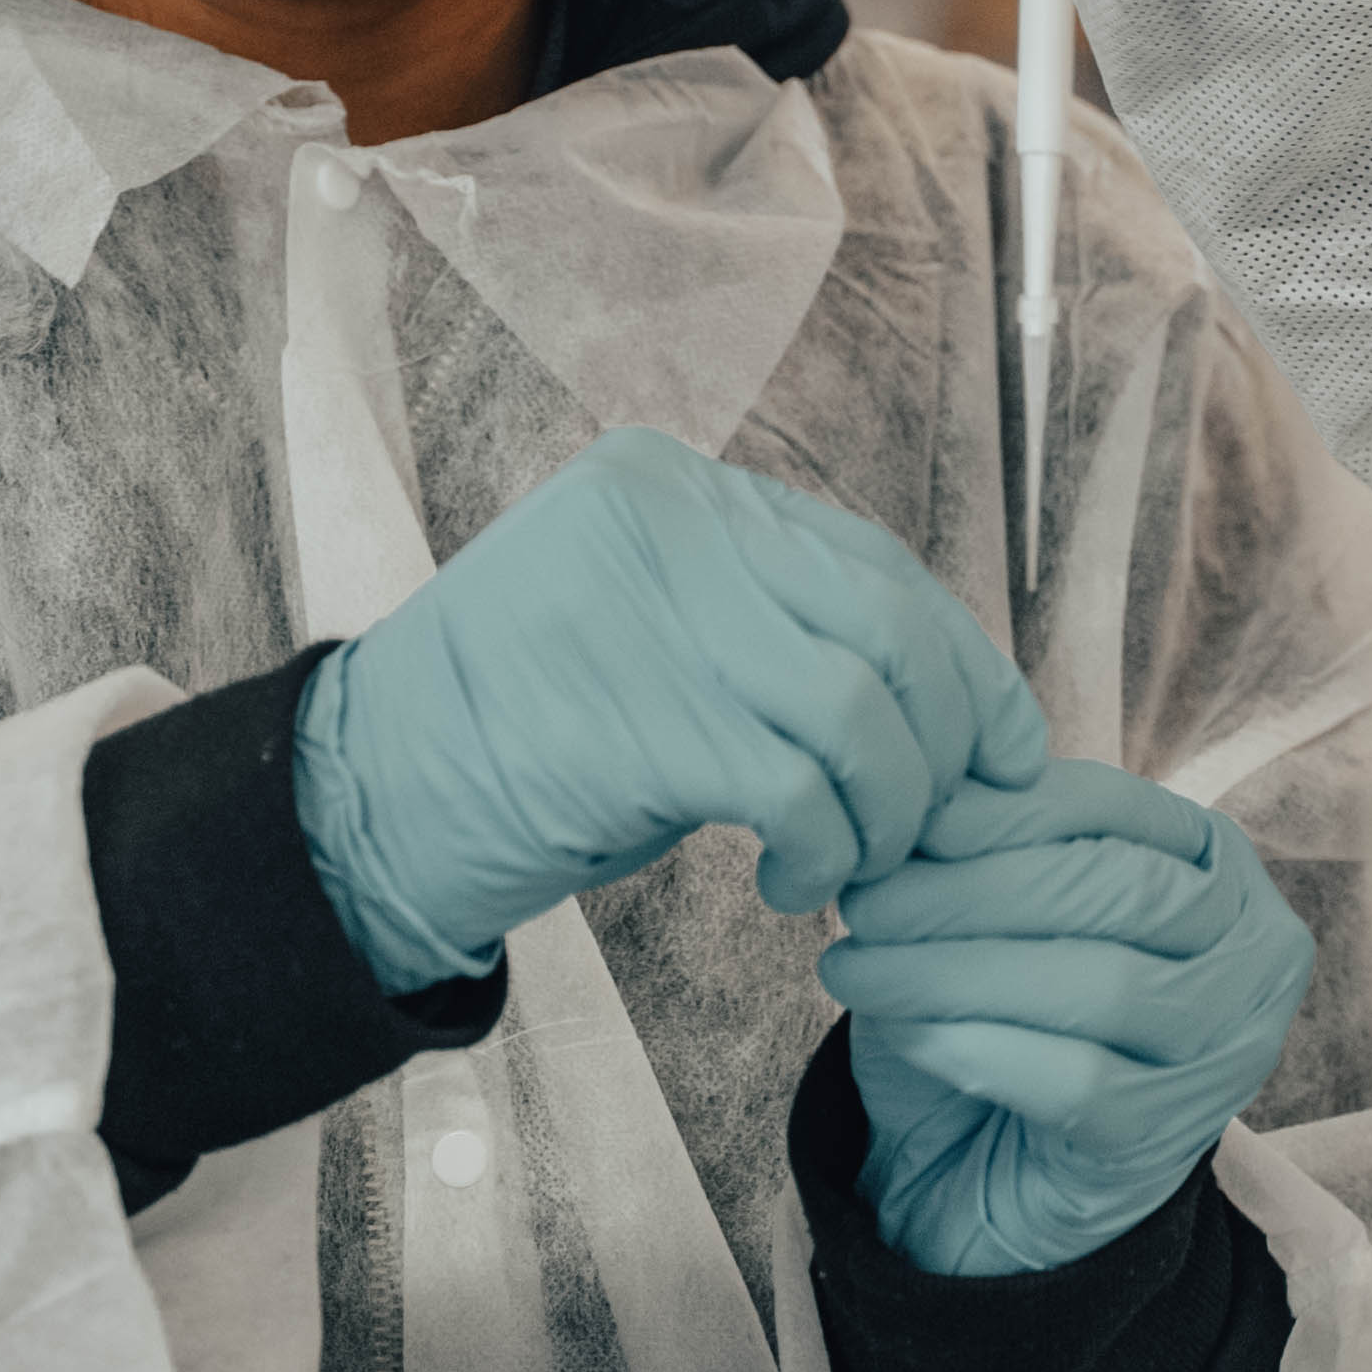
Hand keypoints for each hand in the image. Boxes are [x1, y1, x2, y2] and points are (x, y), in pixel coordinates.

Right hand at [292, 427, 1045, 992]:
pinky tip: (792, 886)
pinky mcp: (637, 718)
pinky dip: (825, 849)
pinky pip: (800, 790)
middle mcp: (664, 521)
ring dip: (885, 815)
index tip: (1005, 748)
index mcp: (669, 485)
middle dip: (945, 744)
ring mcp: (647, 612)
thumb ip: (767, 620)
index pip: (871, 563)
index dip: (961, 664)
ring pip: (861, 714)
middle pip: (887, 626)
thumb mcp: (652, 634)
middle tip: (936, 828)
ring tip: (847, 867)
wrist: (366, 808)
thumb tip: (945, 685)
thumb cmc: (527, 737)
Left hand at [830, 754, 1314, 1277]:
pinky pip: (1076, 1080)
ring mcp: (1227, 1052)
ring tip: (859, 966)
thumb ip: (981, 840)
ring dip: (957, 970)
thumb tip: (930, 786)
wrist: (981, 1172)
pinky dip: (978, 1048)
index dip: (1011, 808)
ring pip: (1100, 985)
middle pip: (1117, 894)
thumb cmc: (997, 1015)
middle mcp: (1255, 954)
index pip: (1119, 810)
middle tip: (866, 903)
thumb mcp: (994, 909)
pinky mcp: (1169, 1137)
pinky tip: (909, 1033)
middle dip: (973, 890)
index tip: (913, 821)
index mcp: (1219, 869)